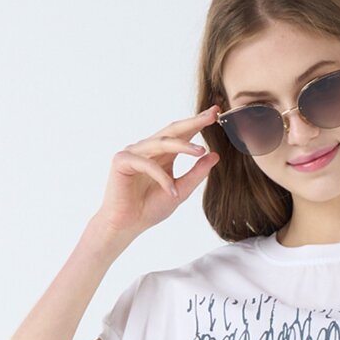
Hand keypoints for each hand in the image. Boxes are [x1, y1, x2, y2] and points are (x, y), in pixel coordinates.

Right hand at [95, 107, 220, 235]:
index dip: (198, 123)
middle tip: (212, 116)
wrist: (127, 226)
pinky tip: (171, 190)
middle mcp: (148, 149)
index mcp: (163, 154)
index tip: (217, 113)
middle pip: (173, 131)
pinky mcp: (122, 161)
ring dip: (182, 146)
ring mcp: (134, 152)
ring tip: (201, 151)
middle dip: (193, 122)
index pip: (182, 134)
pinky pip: (146, 164)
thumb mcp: (181, 191)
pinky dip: (161, 178)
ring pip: (161, 143)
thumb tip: (215, 155)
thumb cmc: (150, 209)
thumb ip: (196, 174)